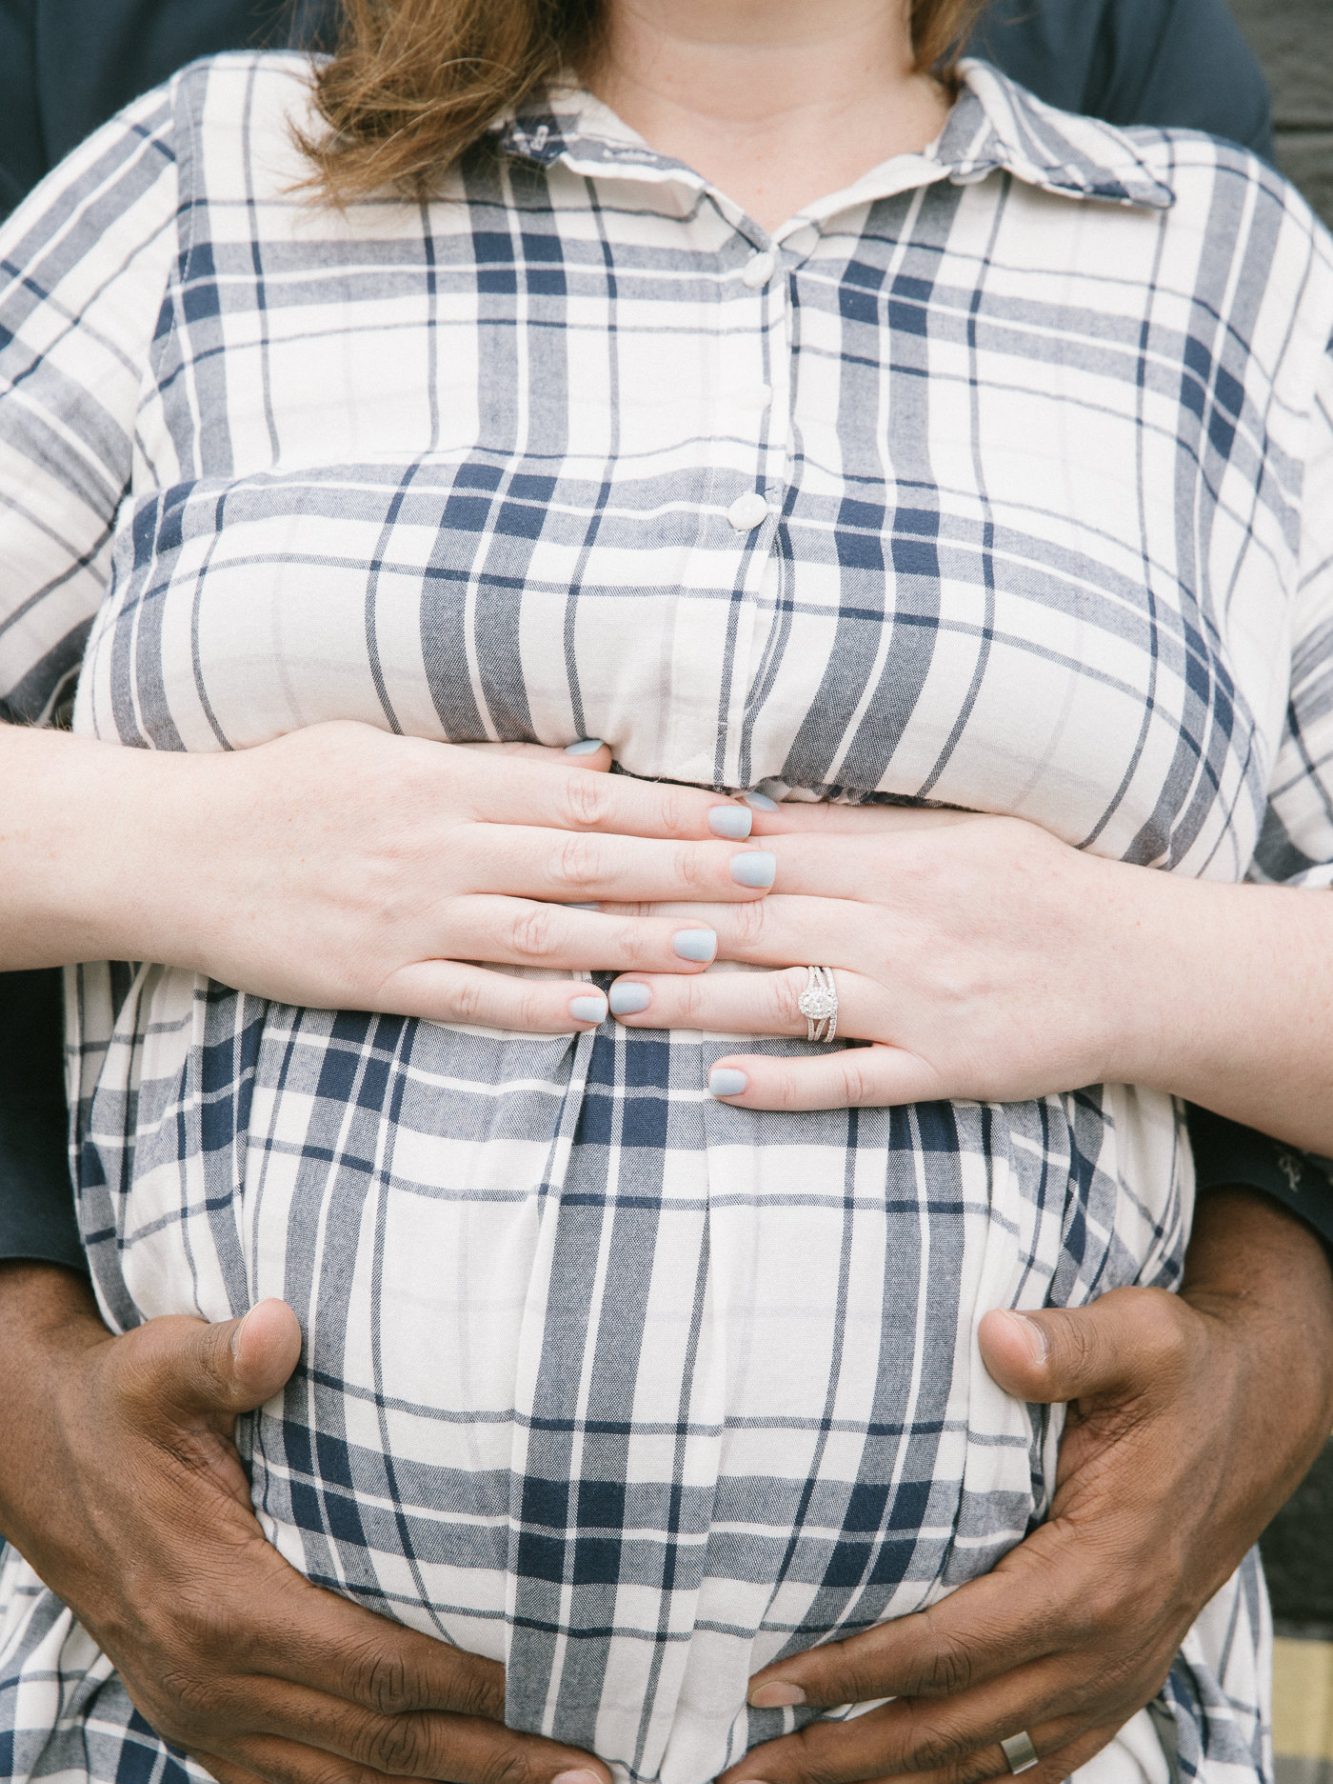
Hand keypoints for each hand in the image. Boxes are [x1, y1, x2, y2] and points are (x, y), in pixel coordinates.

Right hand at [0, 1265, 614, 1783]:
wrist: (42, 1461)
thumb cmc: (123, 1409)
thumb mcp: (162, 1367)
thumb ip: (225, 1355)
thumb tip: (279, 1327)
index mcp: (222, 1601)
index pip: (371, 1664)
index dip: (464, 1686)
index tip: (549, 1689)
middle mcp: (215, 1678)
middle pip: (376, 1742)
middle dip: (489, 1767)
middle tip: (590, 1783)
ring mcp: (204, 1713)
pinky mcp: (198, 1724)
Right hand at [12, 724, 775, 1024]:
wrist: (173, 850)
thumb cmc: (284, 789)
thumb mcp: (381, 750)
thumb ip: (489, 763)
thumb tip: (594, 762)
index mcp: (443, 781)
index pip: (581, 793)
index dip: (667, 807)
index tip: (742, 818)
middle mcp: (437, 845)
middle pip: (580, 857)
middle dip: (678, 869)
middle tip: (762, 881)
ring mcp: (407, 914)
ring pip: (539, 929)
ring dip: (628, 939)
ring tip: (708, 947)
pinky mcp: (374, 975)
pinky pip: (468, 996)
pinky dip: (534, 1007)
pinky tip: (595, 1015)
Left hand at [601, 803, 1149, 1110]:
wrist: (1137, 963)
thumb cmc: (1038, 886)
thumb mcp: (952, 831)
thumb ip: (848, 828)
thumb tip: (743, 814)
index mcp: (896, 860)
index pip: (763, 855)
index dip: (676, 857)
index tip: (605, 857)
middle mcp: (897, 925)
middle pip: (756, 922)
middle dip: (661, 926)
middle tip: (577, 931)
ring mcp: (918, 1000)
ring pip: (788, 997)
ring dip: (698, 1001)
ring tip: (620, 1004)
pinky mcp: (942, 1065)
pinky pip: (852, 1077)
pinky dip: (787, 1082)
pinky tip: (722, 1084)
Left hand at [715, 1190, 1332, 1783]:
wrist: (1258, 1416)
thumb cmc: (1182, 1374)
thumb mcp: (1138, 1339)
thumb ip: (1064, 1344)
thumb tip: (995, 1336)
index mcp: (1092, 1573)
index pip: (948, 1645)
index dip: (853, 1672)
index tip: (766, 1686)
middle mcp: (1103, 1645)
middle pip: (950, 1725)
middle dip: (840, 1760)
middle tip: (740, 1782)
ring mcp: (1114, 1674)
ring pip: (985, 1762)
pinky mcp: (1120, 1680)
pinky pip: (1046, 1765)